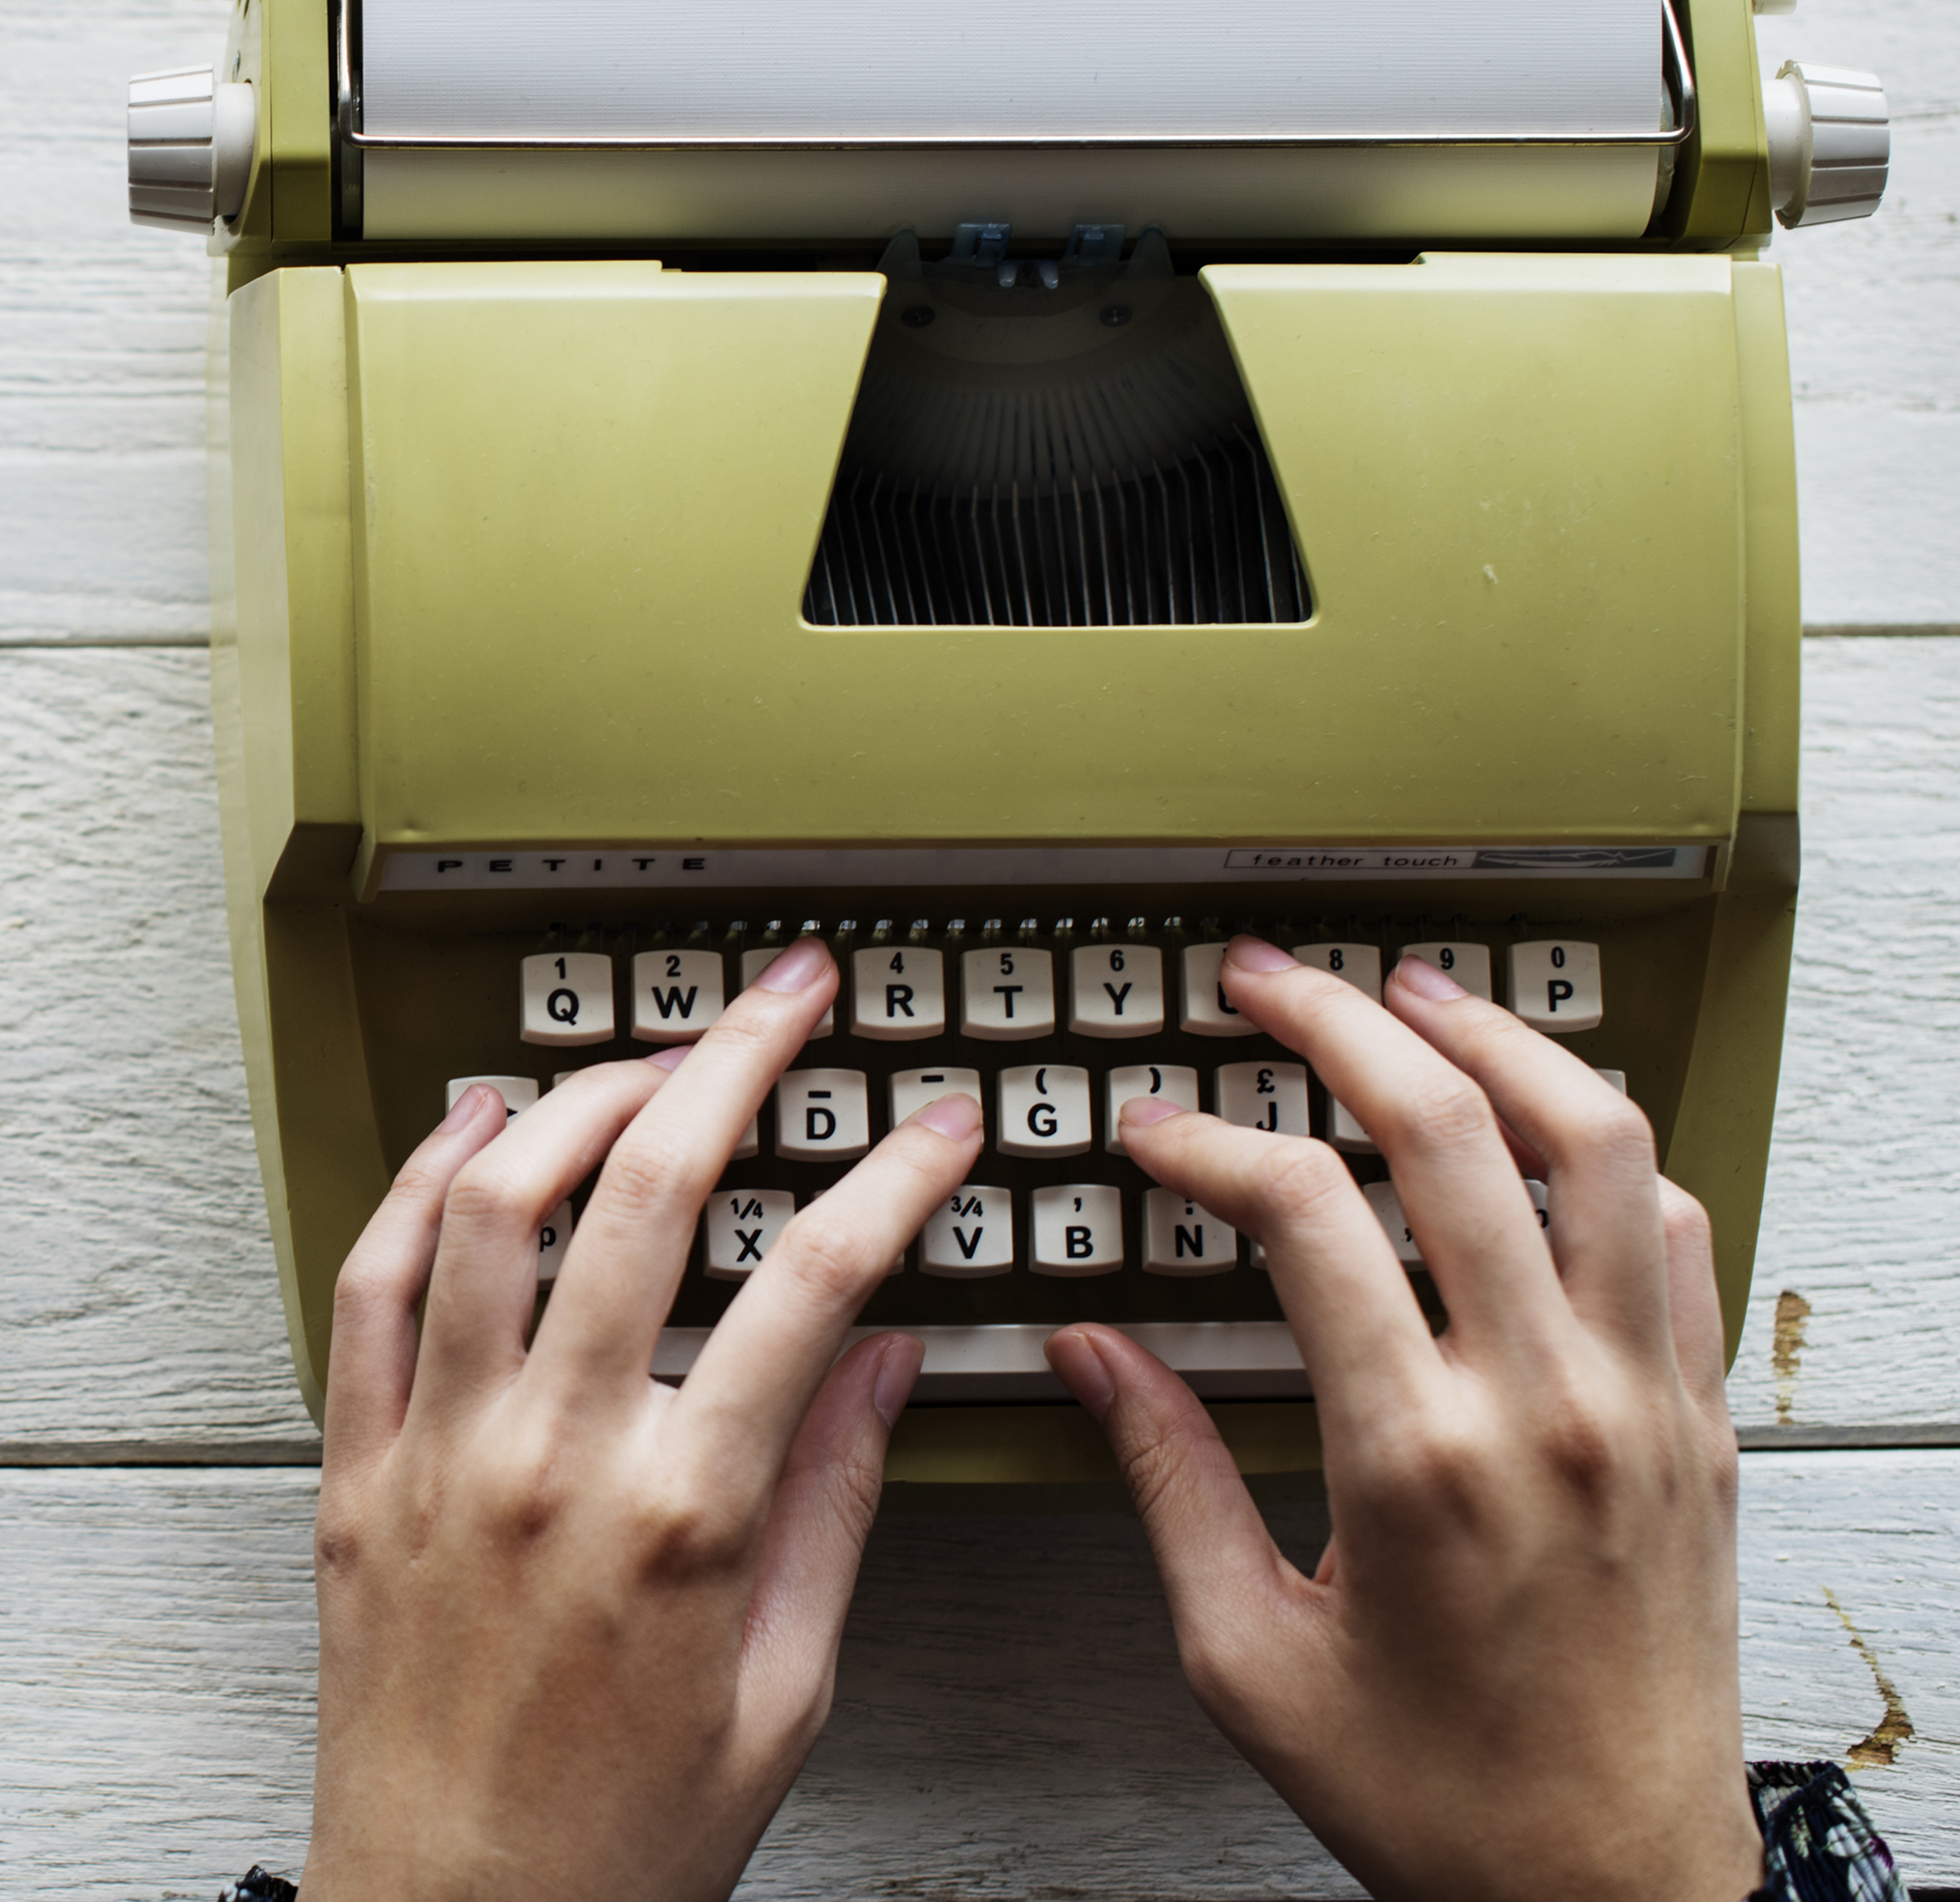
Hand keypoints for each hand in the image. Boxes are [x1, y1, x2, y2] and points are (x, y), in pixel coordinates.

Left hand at [305, 940, 982, 1901]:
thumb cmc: (619, 1839)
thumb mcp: (786, 1694)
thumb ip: (835, 1509)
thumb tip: (881, 1365)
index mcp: (685, 1517)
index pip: (816, 1282)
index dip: (892, 1178)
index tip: (933, 1124)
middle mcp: (553, 1458)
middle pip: (651, 1191)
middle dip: (735, 1061)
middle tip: (787, 1000)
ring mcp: (440, 1452)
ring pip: (495, 1202)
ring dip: (576, 1094)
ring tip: (644, 1051)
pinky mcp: (355, 1469)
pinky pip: (372, 1283)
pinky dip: (420, 1184)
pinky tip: (470, 1131)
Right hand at [1047, 937, 1757, 1901]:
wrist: (1610, 1892)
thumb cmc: (1439, 1798)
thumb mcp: (1248, 1658)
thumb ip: (1165, 1481)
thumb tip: (1093, 1357)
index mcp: (1416, 1462)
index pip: (1304, 1217)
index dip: (1207, 1144)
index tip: (1154, 1133)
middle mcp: (1546, 1410)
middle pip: (1450, 1133)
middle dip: (1338, 1025)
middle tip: (1266, 984)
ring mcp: (1644, 1406)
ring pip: (1595, 1145)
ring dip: (1496, 1042)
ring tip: (1416, 994)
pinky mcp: (1702, 1426)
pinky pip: (1676, 1232)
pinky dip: (1606, 1149)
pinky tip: (1543, 1125)